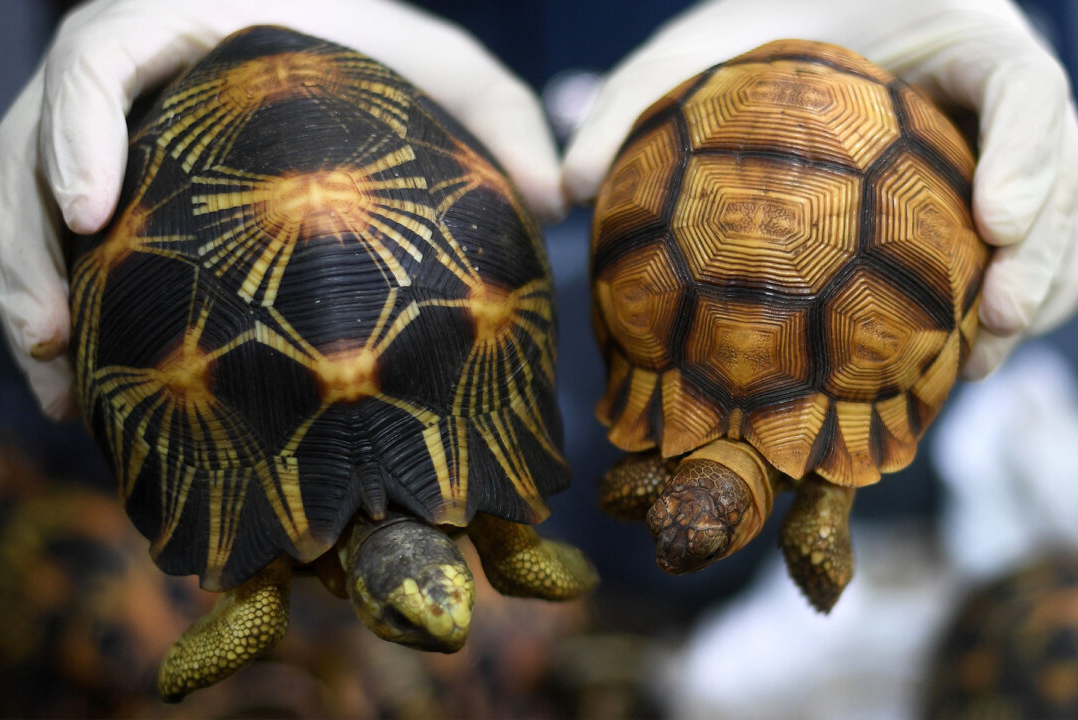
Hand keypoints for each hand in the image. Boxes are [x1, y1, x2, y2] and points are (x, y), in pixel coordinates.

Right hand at [0, 0, 563, 419]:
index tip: (86, 211)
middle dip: (24, 242)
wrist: (332, 55)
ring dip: (23, 290)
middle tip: (52, 336)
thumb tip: (555, 194)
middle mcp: (131, 71)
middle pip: (30, 142)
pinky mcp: (105, 182)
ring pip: (22, 202)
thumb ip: (501, 114)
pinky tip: (78, 385)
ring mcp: (106, 131)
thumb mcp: (447, 72)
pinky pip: (49, 238)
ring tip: (56, 383)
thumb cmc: (384, 57)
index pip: (100, 54)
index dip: (75, 128)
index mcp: (192, 21)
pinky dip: (55, 303)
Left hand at [563, 0, 1077, 379]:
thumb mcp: (682, 58)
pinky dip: (984, 319)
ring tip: (978, 360)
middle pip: (1063, 174)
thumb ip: (627, 108)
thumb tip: (562, 189)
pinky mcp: (967, 217)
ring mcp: (989, 163)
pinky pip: (1003, 268)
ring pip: (1052, 234)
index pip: (1023, 87)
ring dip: (1030, 301)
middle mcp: (987, 105)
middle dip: (1046, 251)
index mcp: (953, 41)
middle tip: (994, 318)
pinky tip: (947, 370)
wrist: (770, 57)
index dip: (1029, 154)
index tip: (995, 220)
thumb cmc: (739, 48)